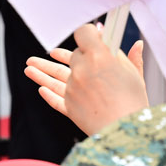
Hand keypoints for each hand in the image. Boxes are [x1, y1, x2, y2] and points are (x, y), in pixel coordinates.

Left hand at [25, 23, 146, 136]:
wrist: (127, 132)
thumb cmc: (134, 103)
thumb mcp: (135, 77)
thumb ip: (130, 59)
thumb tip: (136, 44)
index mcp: (99, 56)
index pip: (84, 34)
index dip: (87, 33)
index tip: (89, 34)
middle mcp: (82, 70)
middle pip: (70, 57)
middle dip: (65, 55)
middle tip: (54, 54)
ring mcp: (72, 89)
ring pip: (53, 77)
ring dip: (40, 71)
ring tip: (29, 65)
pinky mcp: (69, 107)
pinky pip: (55, 99)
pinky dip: (47, 93)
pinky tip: (40, 89)